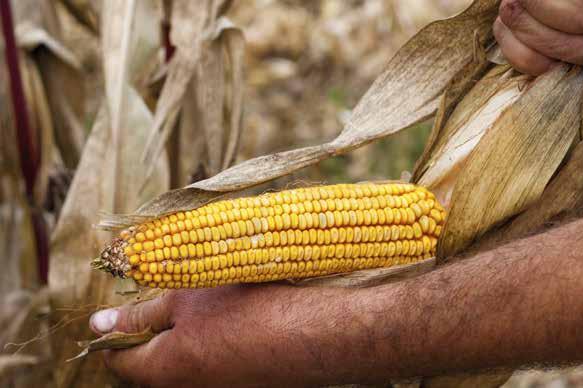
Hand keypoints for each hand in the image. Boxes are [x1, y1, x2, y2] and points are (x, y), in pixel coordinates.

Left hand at [89, 284, 362, 387]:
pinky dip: (215, 346)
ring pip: (184, 366)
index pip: (114, 358)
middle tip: (176, 300)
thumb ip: (139, 313)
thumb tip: (99, 323)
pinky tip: (236, 322)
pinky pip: (213, 368)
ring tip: (211, 308)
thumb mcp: (186, 298)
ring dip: (188, 338)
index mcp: (159, 372)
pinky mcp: (240, 385)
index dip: (117, 329)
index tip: (133, 304)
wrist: (313, 334)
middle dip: (155, 333)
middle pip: (149, 366)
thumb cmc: (246, 310)